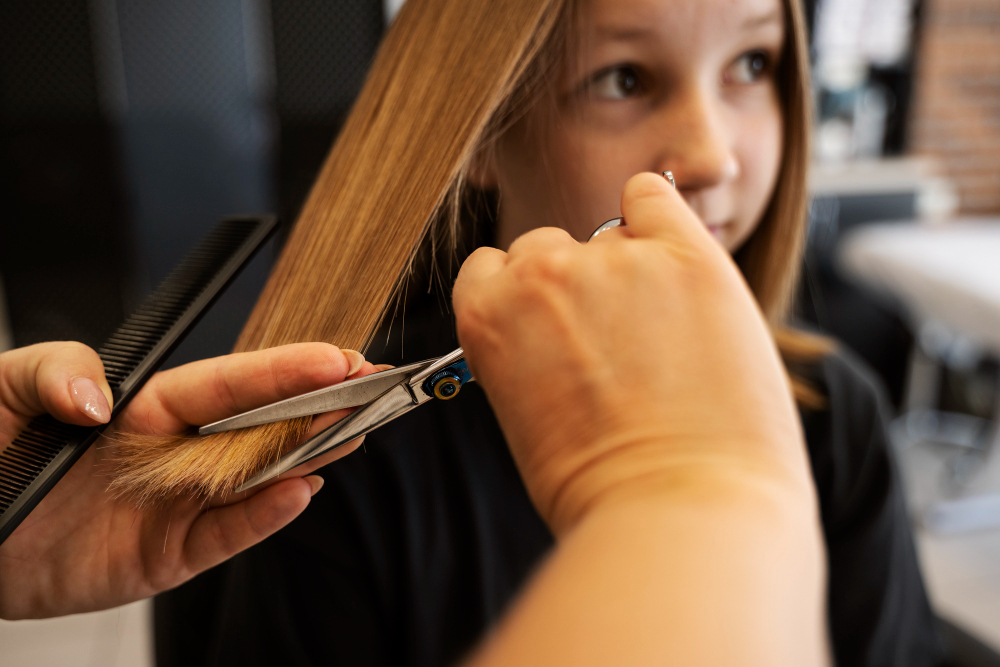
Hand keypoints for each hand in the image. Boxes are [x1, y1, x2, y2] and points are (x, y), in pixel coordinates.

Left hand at [0, 341, 374, 618]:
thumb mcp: (7, 387)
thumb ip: (57, 370)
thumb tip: (104, 399)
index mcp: (150, 404)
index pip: (232, 382)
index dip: (285, 368)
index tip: (335, 356)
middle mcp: (177, 452)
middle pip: (263, 426)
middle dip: (322, 406)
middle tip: (374, 390)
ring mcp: (178, 504)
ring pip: (259, 478)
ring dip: (309, 457)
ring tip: (355, 433)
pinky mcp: (167, 556)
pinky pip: (226, 536)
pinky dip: (264, 519)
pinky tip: (300, 492)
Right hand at [453, 172, 813, 532]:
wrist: (680, 513)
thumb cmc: (600, 488)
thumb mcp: (522, 420)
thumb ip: (521, 353)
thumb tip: (550, 327)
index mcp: (488, 316)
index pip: (488, 269)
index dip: (519, 298)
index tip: (549, 325)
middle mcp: (543, 275)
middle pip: (544, 248)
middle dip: (571, 286)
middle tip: (612, 342)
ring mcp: (616, 260)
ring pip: (607, 234)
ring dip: (627, 270)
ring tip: (664, 339)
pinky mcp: (687, 256)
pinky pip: (653, 196)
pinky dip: (659, 217)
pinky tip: (675, 263)